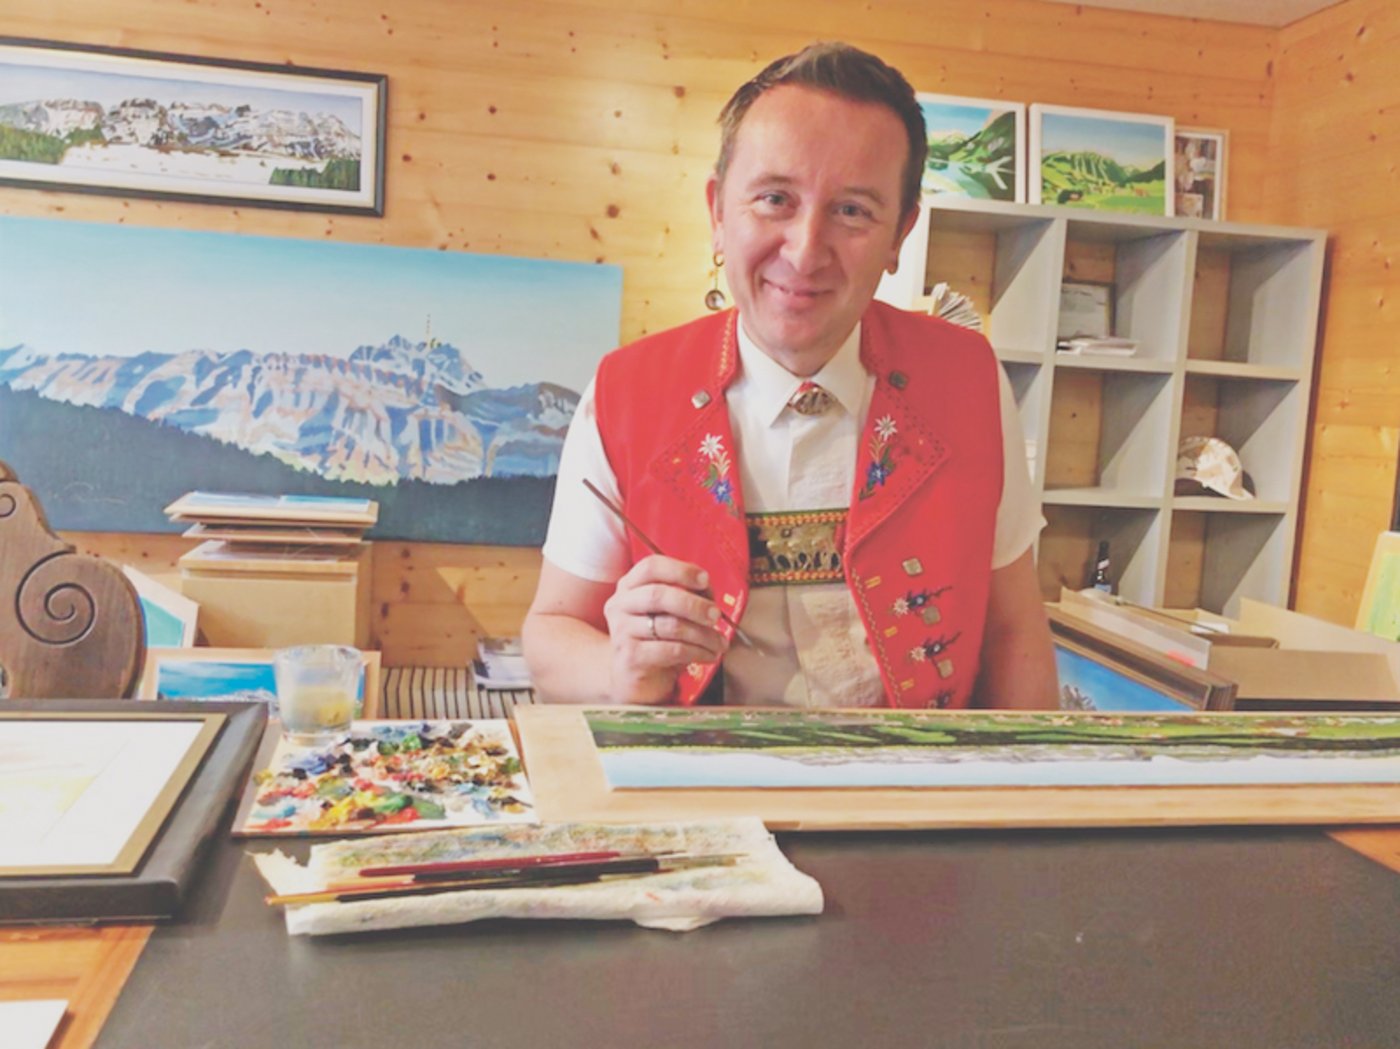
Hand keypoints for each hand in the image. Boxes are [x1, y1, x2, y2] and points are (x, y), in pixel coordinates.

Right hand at [602, 555, 726, 702]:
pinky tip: (709, 655)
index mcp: (629, 586)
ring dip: (703, 634)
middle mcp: (620, 605)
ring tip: (720, 642)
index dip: (681, 570)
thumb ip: (686, 595)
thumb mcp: (669, 612)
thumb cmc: (655, 639)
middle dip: (694, 604)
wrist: (632, 678)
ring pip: (670, 626)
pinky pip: (672, 650)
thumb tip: (708, 590)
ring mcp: (622, 631)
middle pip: (659, 595)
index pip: (651, 567)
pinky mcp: (630, 657)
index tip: (705, 580)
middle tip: (715, 615)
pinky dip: (697, 652)